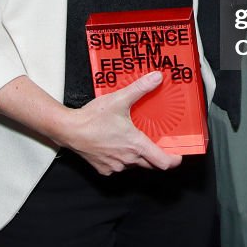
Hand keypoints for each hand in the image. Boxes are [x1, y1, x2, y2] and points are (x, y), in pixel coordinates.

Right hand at [57, 72, 181, 175]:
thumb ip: (140, 88)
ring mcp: (115, 166)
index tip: (178, 155)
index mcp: (136, 146)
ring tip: (135, 140)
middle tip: (159, 144)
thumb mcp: (119, 99)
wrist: (69, 130)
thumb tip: (157, 77)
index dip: (173, 160)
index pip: (163, 163)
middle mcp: (128, 160)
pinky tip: (117, 145)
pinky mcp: (104, 169)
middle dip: (157, 156)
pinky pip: (119, 167)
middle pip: (150, 165)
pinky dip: (122, 158)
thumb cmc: (93, 118)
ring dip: (138, 156)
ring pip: (134, 165)